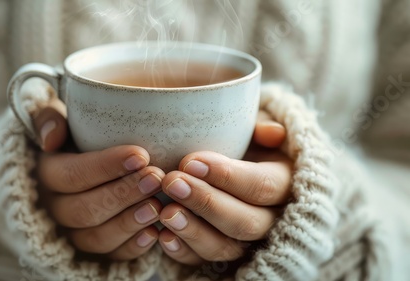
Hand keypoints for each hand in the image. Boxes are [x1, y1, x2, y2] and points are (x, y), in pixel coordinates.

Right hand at [32, 99, 163, 259]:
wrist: (73, 174)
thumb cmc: (73, 139)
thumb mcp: (57, 119)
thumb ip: (48, 116)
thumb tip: (50, 139)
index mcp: (44, 174)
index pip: (71, 175)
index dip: (105, 167)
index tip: (141, 155)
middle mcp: (53, 209)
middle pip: (84, 210)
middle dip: (123, 194)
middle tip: (156, 177)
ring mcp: (71, 234)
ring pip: (96, 238)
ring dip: (128, 223)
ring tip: (158, 206)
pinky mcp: (91, 252)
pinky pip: (109, 257)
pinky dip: (132, 247)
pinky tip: (154, 233)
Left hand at [158, 111, 292, 264]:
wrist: (232, 166)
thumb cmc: (242, 141)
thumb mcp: (254, 127)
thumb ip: (263, 125)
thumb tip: (272, 132)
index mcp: (284, 183)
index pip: (263, 186)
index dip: (228, 176)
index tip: (191, 162)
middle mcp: (271, 218)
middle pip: (246, 222)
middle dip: (207, 203)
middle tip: (172, 182)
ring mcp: (247, 242)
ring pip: (227, 247)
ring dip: (194, 231)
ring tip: (165, 212)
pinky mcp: (223, 256)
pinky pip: (204, 262)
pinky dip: (183, 252)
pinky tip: (163, 237)